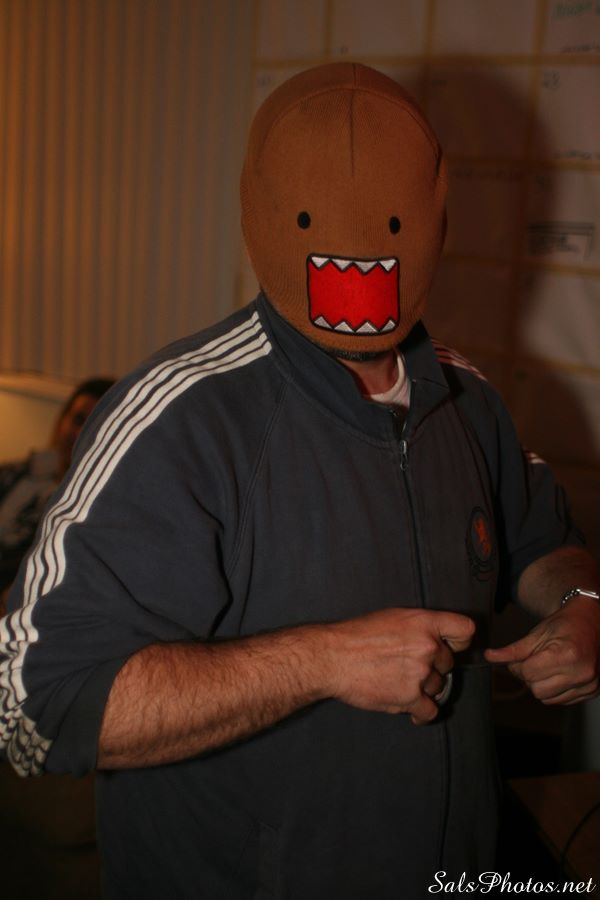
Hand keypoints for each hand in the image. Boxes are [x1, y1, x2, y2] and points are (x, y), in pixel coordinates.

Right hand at [323, 607, 474, 724]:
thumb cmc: (356, 636)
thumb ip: (419, 627)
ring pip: (439, 687)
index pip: (465, 630)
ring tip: (400, 682)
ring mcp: (421, 674)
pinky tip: (411, 707)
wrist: (332, 657)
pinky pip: (430, 710)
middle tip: (409, 666)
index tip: (451, 647)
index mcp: (424, 622)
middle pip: (448, 663)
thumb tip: (436, 640)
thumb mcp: (392, 617)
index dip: (459, 641)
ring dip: (424, 688)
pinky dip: (421, 712)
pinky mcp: (410, 698)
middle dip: (432, 667)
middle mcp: (428, 647)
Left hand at [484, 595, 599, 704]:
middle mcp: (580, 672)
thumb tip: (490, 657)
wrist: (592, 621)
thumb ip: (513, 649)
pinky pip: (563, 701)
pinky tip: (560, 674)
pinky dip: (556, 690)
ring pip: (549, 699)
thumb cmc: (565, 624)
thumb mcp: (537, 633)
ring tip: (548, 666)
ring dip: (542, 685)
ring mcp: (589, 684)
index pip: (528, 673)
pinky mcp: (593, 691)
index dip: (518, 666)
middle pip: (537, 690)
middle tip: (534, 661)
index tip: (520, 658)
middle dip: (530, 677)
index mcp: (566, 655)